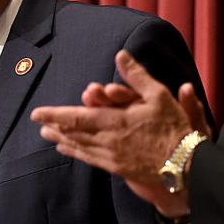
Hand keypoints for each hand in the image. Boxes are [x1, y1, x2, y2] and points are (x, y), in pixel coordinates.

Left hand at [31, 50, 207, 214]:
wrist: (186, 165)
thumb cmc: (174, 128)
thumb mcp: (159, 95)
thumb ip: (136, 75)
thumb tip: (121, 54)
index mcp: (115, 122)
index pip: (77, 117)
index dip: (55, 115)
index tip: (37, 113)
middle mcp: (109, 141)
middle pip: (74, 134)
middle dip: (55, 128)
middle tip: (39, 124)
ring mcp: (112, 157)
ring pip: (81, 147)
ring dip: (63, 140)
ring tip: (49, 136)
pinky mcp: (118, 168)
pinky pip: (91, 160)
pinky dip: (77, 153)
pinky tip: (70, 150)